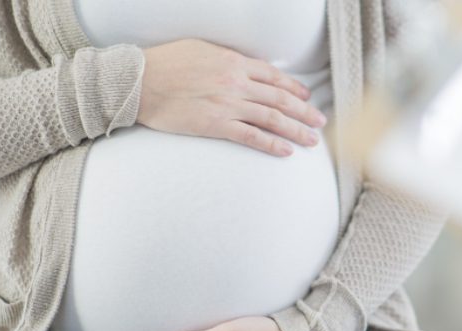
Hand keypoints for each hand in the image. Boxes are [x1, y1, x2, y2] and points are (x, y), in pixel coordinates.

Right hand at [138, 38, 326, 157]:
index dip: (294, 88)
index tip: (306, 98)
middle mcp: (236, 83)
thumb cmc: (167, 63)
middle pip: (280, 99)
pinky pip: (250, 136)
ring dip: (295, 130)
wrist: (141, 82)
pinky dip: (270, 144)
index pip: (274, 76)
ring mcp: (227, 105)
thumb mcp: (201, 49)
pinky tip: (285, 151)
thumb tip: (242, 66)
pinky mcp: (215, 125)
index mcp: (234, 62)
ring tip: (311, 141)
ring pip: (271, 118)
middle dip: (304, 112)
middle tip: (319, 123)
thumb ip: (226, 59)